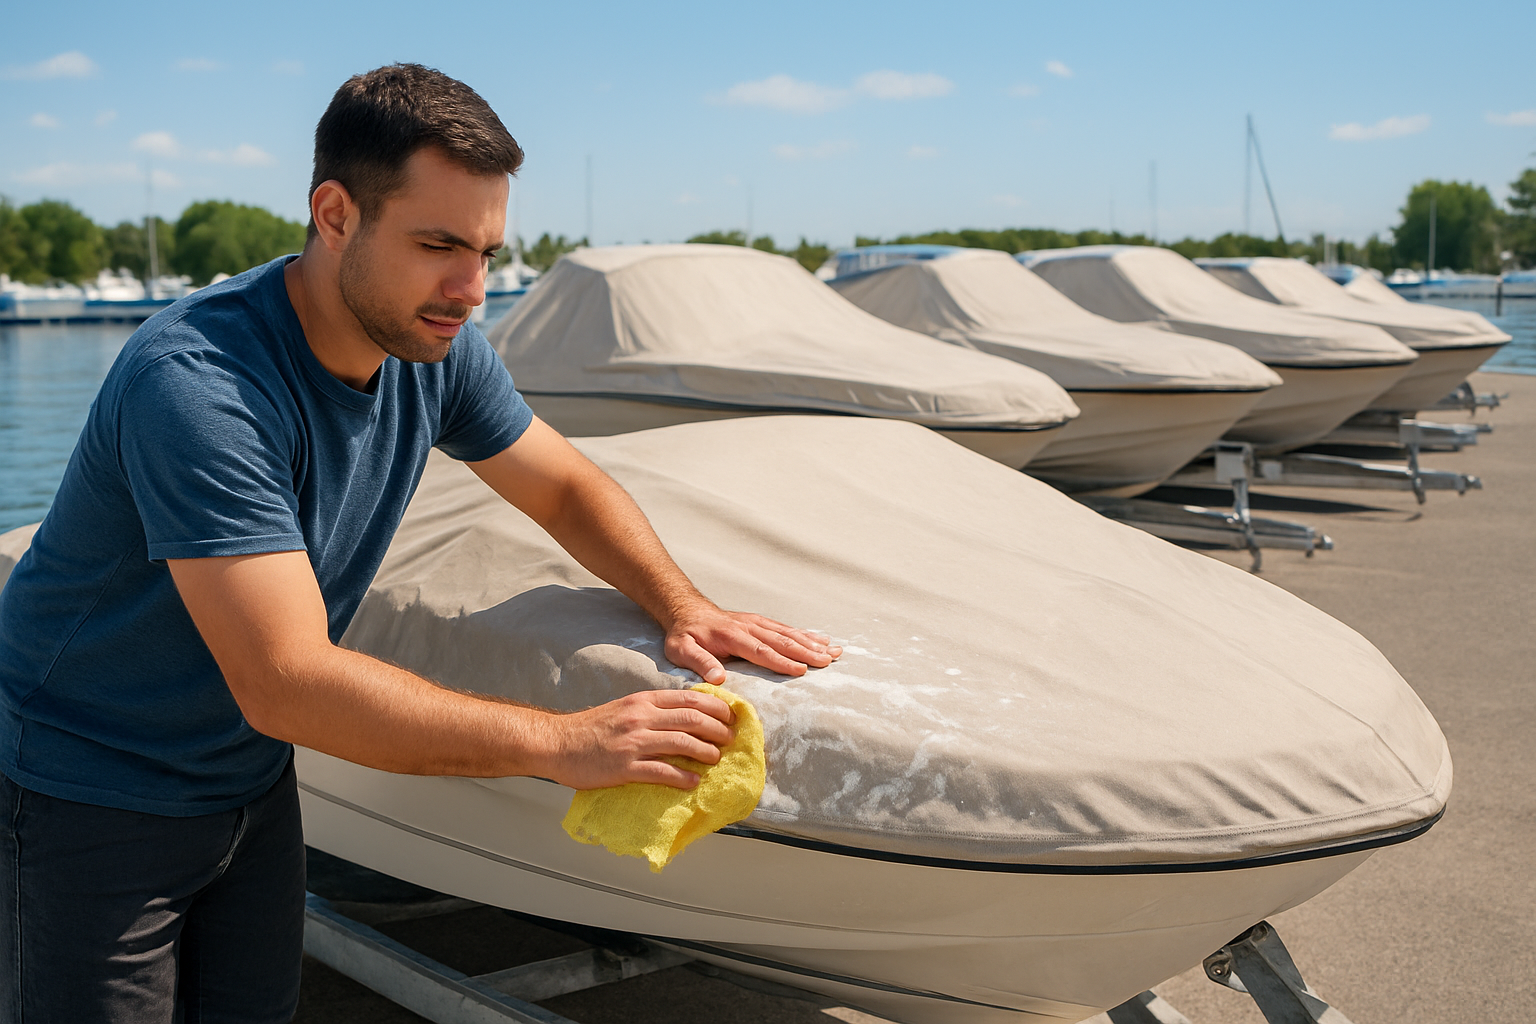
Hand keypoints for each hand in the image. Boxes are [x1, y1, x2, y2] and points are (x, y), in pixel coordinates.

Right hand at [549, 689, 736, 789]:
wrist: (557, 742)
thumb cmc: (591, 727)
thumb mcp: (624, 707)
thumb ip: (652, 709)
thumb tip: (685, 716)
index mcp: (643, 701)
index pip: (688, 699)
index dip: (715, 708)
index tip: (730, 717)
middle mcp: (641, 717)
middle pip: (691, 719)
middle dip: (717, 729)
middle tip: (729, 739)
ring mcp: (633, 742)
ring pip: (682, 743)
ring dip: (705, 752)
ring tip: (716, 759)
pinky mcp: (624, 767)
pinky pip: (661, 771)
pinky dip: (682, 777)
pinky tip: (693, 782)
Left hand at [664, 602, 840, 683]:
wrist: (687, 611)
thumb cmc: (684, 635)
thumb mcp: (681, 650)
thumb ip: (699, 662)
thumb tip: (718, 678)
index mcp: (731, 636)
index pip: (760, 650)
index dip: (781, 661)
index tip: (801, 670)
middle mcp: (749, 626)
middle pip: (781, 640)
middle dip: (806, 651)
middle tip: (829, 661)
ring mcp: (757, 622)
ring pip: (788, 633)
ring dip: (812, 643)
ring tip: (835, 652)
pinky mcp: (761, 622)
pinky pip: (786, 629)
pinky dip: (806, 634)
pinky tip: (822, 641)